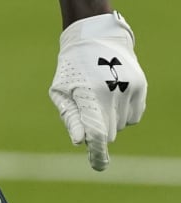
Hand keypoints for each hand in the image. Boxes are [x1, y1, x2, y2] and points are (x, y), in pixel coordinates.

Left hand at [49, 11, 147, 170]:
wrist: (96, 36)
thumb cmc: (71, 66)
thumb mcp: (61, 90)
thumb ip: (70, 117)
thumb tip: (80, 142)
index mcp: (90, 95)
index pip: (97, 132)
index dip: (97, 152)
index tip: (98, 165)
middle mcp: (113, 93)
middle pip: (109, 132)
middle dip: (98, 129)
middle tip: (88, 112)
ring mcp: (130, 90)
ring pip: (122, 125)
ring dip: (111, 119)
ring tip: (99, 97)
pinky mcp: (141, 87)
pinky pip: (134, 115)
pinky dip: (124, 113)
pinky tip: (113, 96)